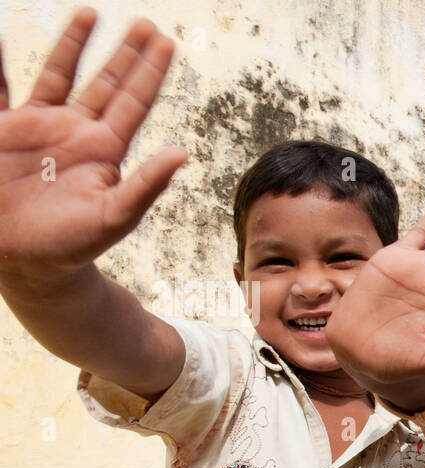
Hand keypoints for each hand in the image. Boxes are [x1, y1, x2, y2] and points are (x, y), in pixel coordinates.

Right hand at [0, 11, 186, 287]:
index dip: (149, 72)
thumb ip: (146, 185)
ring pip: (59, 74)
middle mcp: (76, 133)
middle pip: (106, 82)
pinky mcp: (2, 130)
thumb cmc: (72, 246)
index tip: (167, 41)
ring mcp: (39, 129)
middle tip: (147, 23)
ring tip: (92, 12)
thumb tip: (184, 154)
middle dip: (124, 52)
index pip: (133, 102)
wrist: (25, 263)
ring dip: (73, 44)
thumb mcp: (114, 216)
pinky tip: (2, 38)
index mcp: (105, 150)